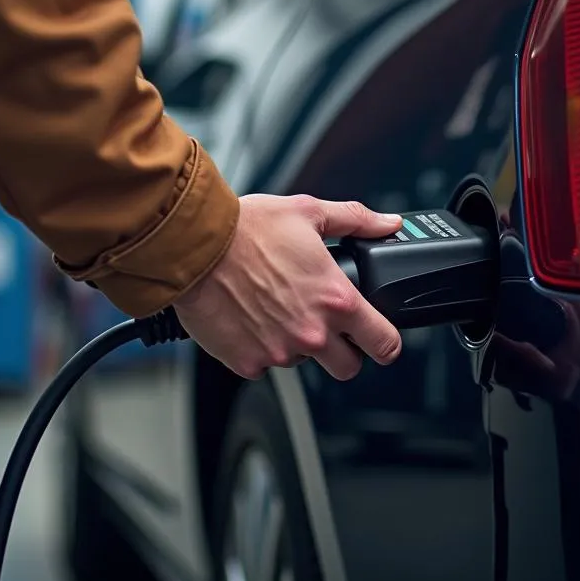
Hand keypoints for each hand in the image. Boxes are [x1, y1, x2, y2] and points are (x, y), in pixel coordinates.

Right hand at [174, 194, 402, 380]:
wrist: (193, 247)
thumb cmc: (246, 229)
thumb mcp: (309, 212)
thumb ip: (355, 220)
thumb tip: (386, 223)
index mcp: (335, 299)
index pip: (383, 343)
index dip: (385, 342)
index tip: (379, 338)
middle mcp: (312, 332)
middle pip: (348, 368)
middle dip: (344, 351)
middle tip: (328, 327)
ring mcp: (279, 352)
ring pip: (302, 363)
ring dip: (297, 344)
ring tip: (277, 309)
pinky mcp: (247, 362)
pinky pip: (265, 364)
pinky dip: (261, 347)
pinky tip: (251, 318)